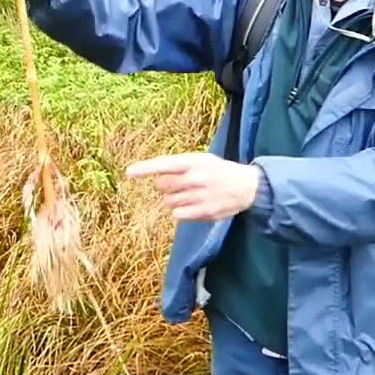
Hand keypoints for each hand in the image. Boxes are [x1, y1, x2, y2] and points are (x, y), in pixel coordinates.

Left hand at [126, 152, 261, 221]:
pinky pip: (177, 215)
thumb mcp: (202, 160)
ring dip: (174, 199)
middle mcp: (195, 178)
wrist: (246, 186)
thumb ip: (179, 166)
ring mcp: (199, 196)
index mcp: (194, 162)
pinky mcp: (203, 212)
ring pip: (168, 202)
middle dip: (164, 186)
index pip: (164, 164)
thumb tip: (156, 175)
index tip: (129, 173)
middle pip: (161, 186)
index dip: (145, 168)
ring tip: (190, 195)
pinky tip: (193, 205)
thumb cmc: (218, 171)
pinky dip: (180, 211)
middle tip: (179, 185)